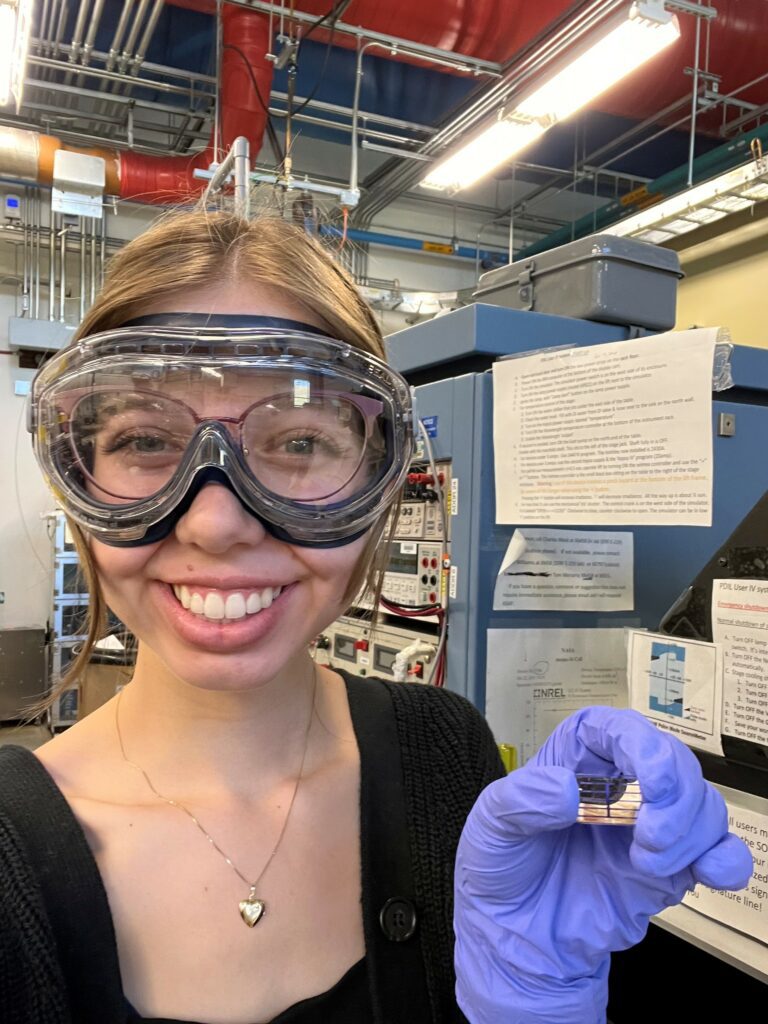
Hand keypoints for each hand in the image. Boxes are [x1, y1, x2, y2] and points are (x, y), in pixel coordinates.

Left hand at [454, 707, 752, 1023]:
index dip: (642, 744)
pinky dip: (727, 857)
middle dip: (675, 794)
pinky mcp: (671, 868)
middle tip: (649, 835)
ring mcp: (648, 826)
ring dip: (691, 830)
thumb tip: (570, 790)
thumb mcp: (490, 826)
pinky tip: (712, 871)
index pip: (617, 728)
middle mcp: (619, 784)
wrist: (515, 940)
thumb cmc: (501, 869)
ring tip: (648, 863)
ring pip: (701, 802)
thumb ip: (523, 801)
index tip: (651, 779)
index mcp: (575, 758)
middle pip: (672, 760)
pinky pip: (719, 851)